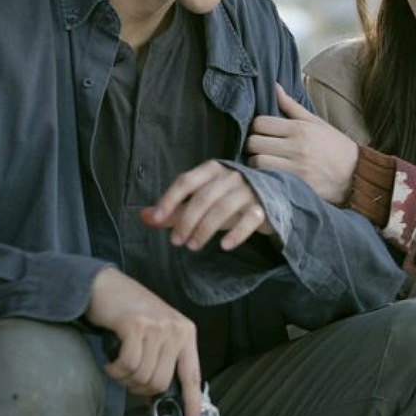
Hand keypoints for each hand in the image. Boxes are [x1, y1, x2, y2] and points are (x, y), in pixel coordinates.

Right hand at [85, 267, 201, 415]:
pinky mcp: (136, 326)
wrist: (106, 285)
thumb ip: (163, 360)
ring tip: (118, 364)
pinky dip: (115, 369)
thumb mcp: (156, 333)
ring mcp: (157, 327)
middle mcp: (175, 329)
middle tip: (128, 376)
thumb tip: (158, 395)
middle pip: (161, 382)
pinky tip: (111, 360)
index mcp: (185, 333)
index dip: (192, 402)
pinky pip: (128, 365)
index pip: (192, 375)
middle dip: (140, 388)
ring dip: (125, 378)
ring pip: (143, 376)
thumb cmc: (130, 311)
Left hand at [142, 160, 272, 251]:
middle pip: (202, 198)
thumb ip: (174, 209)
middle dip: (186, 221)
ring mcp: (249, 190)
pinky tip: (224, 246)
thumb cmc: (229, 199)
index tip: (157, 219)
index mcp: (212, 169)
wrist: (272, 197)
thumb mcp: (200, 201)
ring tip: (193, 246)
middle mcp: (231, 176)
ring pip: (223, 209)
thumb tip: (143, 217)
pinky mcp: (263, 206)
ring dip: (204, 229)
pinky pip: (249, 219)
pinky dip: (236, 234)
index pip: (186, 181)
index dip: (169, 199)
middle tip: (177, 241)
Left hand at [247, 83, 357, 203]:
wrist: (356, 174)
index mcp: (299, 129)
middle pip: (254, 143)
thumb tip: (274, 87)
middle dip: (252, 145)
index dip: (257, 127)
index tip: (261, 132)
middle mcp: (296, 147)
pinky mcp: (297, 185)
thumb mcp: (316, 123)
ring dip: (256, 163)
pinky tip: (269, 175)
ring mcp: (295, 168)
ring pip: (257, 162)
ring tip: (263, 162)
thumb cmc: (335, 146)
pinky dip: (264, 177)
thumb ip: (292, 107)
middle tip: (259, 148)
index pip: (260, 123)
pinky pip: (268, 179)